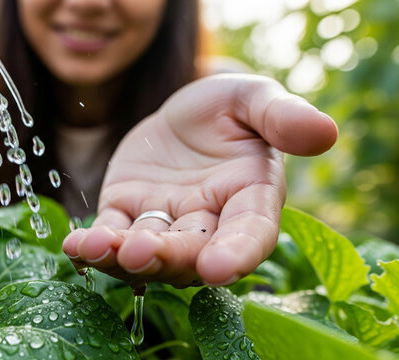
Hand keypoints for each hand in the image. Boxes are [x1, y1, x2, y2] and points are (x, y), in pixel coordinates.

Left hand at [61, 74, 337, 288]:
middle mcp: (208, 222)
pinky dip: (93, 244)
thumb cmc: (228, 107)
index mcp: (249, 199)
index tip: (218, 269)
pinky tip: (74, 245)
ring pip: (147, 251)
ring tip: (96, 249)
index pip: (250, 235)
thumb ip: (281, 116)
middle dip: (166, 256)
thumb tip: (324, 132)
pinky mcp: (127, 213)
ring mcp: (165, 222)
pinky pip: (110, 235)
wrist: (184, 111)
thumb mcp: (254, 99)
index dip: (236, 254)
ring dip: (121, 257)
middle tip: (140, 252)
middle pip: (191, 252)